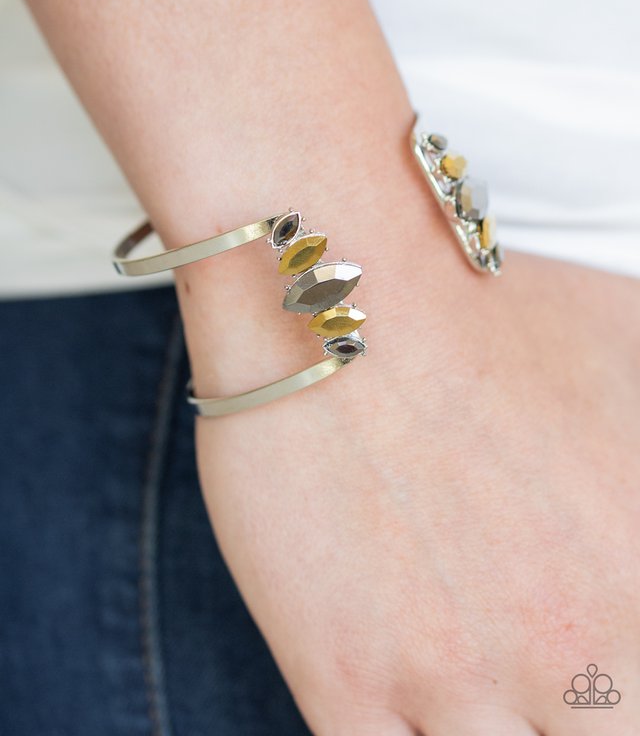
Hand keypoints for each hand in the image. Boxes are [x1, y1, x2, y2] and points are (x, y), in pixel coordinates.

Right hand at [186, 166, 639, 734]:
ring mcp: (454, 677)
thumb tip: (637, 468)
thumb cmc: (488, 310)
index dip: (619, 684)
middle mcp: (574, 649)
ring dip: (490, 734)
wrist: (339, 289)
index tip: (594, 666)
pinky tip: (405, 711)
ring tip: (471, 684)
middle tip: (537, 677)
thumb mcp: (637, 350)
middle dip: (578, 717)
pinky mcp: (344, 679)